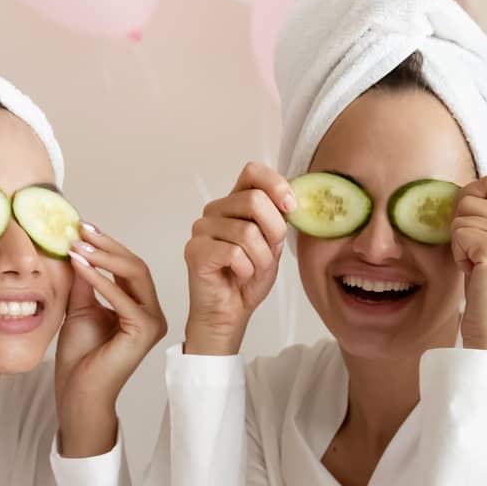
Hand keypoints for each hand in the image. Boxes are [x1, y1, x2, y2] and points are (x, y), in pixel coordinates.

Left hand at [56, 223, 166, 456]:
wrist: (78, 392)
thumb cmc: (80, 357)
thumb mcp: (79, 306)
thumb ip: (84, 279)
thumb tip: (78, 246)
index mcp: (139, 307)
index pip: (128, 267)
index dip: (106, 246)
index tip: (82, 228)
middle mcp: (152, 312)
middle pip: (135, 266)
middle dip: (107, 245)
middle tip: (80, 229)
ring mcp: (152, 322)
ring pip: (135, 275)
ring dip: (104, 257)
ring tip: (77, 244)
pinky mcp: (145, 331)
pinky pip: (123, 298)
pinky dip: (101, 279)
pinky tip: (80, 266)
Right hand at [183, 162, 293, 354]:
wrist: (229, 313)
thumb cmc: (248, 279)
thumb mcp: (273, 244)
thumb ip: (278, 218)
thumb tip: (291, 200)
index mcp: (235, 202)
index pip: (253, 172)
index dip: (276, 185)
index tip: (291, 207)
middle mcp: (215, 210)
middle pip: (254, 201)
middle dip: (274, 233)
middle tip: (269, 254)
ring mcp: (201, 229)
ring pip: (247, 232)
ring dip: (261, 258)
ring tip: (253, 270)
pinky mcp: (195, 251)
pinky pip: (234, 253)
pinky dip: (246, 269)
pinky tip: (239, 276)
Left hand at [450, 174, 486, 352]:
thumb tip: (462, 189)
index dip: (470, 203)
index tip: (476, 235)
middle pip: (471, 196)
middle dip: (464, 226)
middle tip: (479, 258)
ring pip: (461, 215)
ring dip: (460, 243)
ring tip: (479, 268)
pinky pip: (458, 234)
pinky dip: (459, 256)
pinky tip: (475, 275)